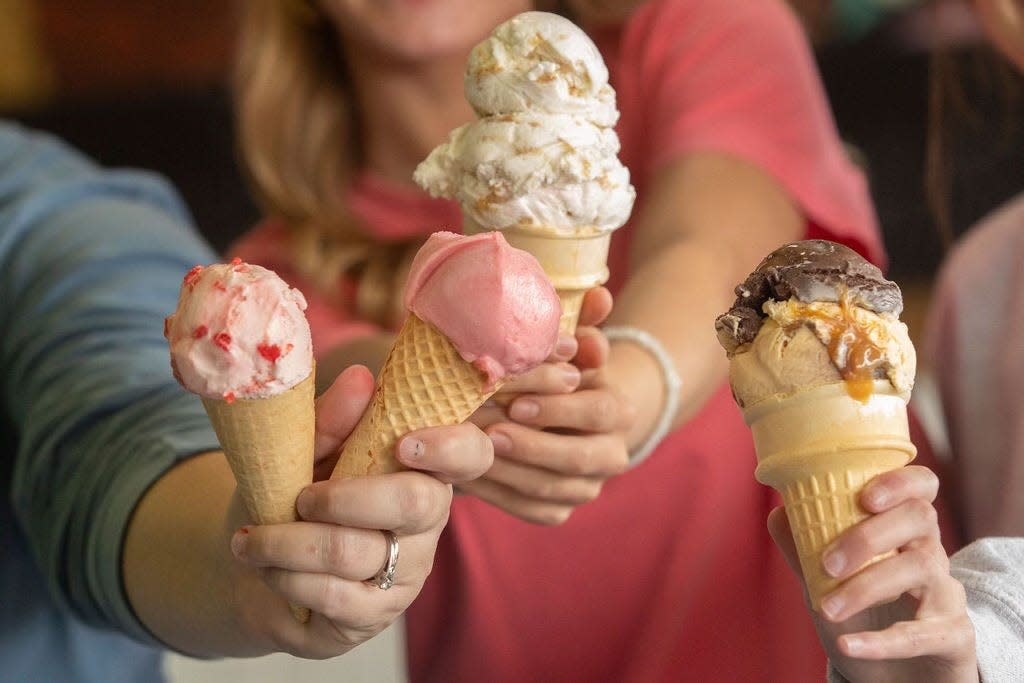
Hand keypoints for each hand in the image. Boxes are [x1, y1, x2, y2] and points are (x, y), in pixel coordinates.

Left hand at [228, 365, 492, 657]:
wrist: (252, 569)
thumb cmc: (292, 498)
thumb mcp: (306, 451)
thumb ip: (332, 421)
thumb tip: (360, 378)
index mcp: (422, 470)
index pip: (470, 455)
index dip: (451, 448)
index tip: (406, 444)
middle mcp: (427, 523)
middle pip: (416, 503)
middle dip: (345, 497)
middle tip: (300, 496)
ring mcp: (404, 573)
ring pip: (354, 551)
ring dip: (287, 541)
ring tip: (251, 536)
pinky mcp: (373, 615)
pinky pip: (331, 593)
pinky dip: (283, 574)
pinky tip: (261, 564)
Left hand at [462, 287, 635, 524]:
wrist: (557, 417)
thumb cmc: (557, 371)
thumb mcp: (568, 346)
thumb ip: (582, 321)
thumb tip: (599, 293)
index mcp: (619, 410)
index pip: (600, 412)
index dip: (560, 409)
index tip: (517, 403)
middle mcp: (612, 454)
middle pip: (580, 459)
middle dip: (534, 447)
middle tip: (489, 435)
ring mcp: (587, 487)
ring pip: (553, 490)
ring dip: (510, 473)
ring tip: (470, 456)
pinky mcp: (561, 510)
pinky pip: (533, 510)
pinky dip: (501, 496)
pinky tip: (468, 478)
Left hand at [768, 466, 977, 682]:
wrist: (895, 677)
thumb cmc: (866, 615)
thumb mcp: (829, 580)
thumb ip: (805, 546)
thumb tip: (778, 514)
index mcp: (905, 530)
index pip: (920, 486)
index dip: (899, 481)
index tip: (865, 496)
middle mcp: (932, 553)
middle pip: (920, 518)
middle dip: (868, 536)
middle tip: (828, 564)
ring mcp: (947, 593)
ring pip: (922, 568)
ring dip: (867, 587)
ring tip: (828, 609)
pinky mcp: (955, 636)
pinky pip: (925, 634)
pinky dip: (882, 641)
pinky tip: (850, 644)